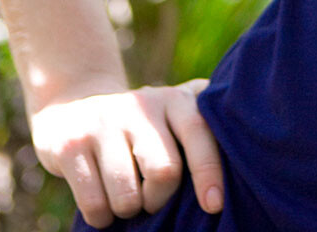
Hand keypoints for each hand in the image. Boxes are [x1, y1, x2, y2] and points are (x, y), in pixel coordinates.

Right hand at [29, 78, 223, 226]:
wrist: (72, 103)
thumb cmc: (139, 125)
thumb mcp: (171, 113)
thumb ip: (203, 125)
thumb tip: (246, 157)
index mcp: (174, 99)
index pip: (199, 133)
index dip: (209, 171)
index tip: (215, 205)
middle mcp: (141, 105)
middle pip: (164, 171)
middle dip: (159, 200)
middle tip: (151, 200)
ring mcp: (103, 123)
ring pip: (127, 195)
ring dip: (127, 211)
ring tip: (124, 198)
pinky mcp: (71, 145)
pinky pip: (94, 203)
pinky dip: (100, 218)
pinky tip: (101, 205)